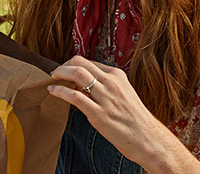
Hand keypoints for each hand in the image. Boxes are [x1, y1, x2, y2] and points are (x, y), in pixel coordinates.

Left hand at [47, 56, 199, 173]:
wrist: (147, 138)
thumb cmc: (133, 118)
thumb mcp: (123, 93)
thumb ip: (105, 84)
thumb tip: (82, 81)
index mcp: (117, 75)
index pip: (88, 61)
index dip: (72, 64)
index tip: (64, 69)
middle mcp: (111, 83)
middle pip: (79, 63)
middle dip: (63, 65)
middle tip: (55, 72)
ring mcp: (105, 97)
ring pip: (76, 74)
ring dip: (59, 74)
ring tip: (52, 78)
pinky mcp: (98, 114)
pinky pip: (74, 96)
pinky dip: (59, 91)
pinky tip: (52, 91)